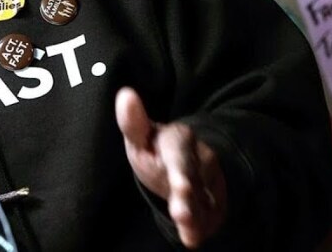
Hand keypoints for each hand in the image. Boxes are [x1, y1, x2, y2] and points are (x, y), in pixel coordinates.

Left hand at [115, 87, 226, 248]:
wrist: (186, 163)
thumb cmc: (156, 149)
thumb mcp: (142, 135)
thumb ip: (133, 121)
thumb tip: (125, 94)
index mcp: (179, 142)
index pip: (179, 155)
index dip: (180, 171)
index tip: (179, 185)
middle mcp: (197, 162)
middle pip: (192, 180)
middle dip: (187, 197)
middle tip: (181, 213)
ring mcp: (204, 184)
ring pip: (201, 200)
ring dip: (194, 215)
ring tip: (188, 231)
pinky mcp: (207, 204)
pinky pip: (206, 216)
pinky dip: (200, 228)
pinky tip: (193, 240)